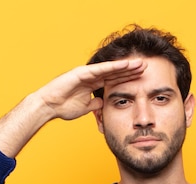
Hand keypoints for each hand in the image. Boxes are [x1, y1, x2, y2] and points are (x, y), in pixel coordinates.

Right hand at [0, 59, 145, 157]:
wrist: (48, 107)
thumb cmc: (63, 107)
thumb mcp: (86, 107)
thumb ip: (95, 105)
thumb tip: (104, 103)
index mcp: (92, 84)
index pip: (114, 80)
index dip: (127, 78)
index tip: (142, 79)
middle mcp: (91, 76)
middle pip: (115, 72)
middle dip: (130, 70)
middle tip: (146, 67)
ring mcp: (87, 73)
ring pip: (110, 68)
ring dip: (126, 66)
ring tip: (140, 64)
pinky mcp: (82, 72)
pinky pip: (100, 69)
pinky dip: (113, 67)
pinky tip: (125, 65)